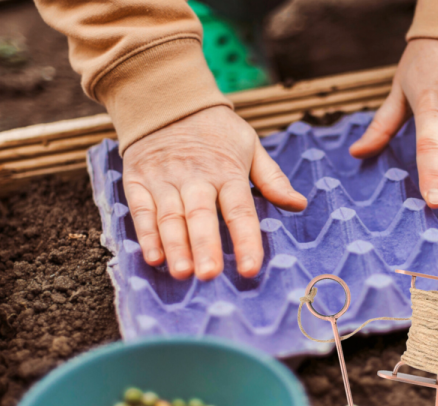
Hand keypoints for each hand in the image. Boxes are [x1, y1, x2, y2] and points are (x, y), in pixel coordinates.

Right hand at [122, 106, 306, 279]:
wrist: (167, 99)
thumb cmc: (216, 129)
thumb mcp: (250, 145)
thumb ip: (272, 178)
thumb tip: (299, 204)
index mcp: (227, 171)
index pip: (239, 211)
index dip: (246, 240)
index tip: (250, 269)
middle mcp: (195, 177)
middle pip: (201, 216)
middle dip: (205, 246)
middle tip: (210, 275)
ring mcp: (164, 180)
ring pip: (170, 217)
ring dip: (176, 246)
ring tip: (183, 274)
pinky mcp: (138, 181)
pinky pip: (141, 211)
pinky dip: (146, 235)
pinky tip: (154, 258)